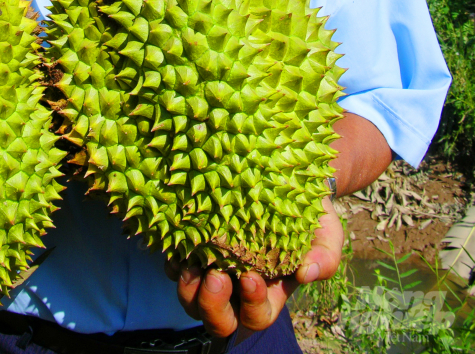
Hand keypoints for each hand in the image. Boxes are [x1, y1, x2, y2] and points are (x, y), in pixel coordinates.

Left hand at [165, 196, 343, 338]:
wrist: (285, 180)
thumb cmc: (309, 213)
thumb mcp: (326, 233)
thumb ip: (325, 255)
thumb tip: (308, 273)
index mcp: (269, 292)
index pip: (258, 317)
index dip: (253, 306)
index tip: (251, 277)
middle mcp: (237, 289)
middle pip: (219, 319)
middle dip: (212, 305)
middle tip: (215, 276)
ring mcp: (213, 269)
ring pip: (192, 298)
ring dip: (188, 287)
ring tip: (192, 262)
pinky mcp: (193, 247)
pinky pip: (175, 266)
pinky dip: (173, 260)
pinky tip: (178, 242)